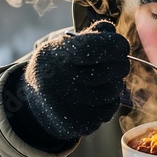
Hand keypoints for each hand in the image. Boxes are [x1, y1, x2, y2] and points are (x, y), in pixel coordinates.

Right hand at [22, 20, 129, 139]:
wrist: (34, 101)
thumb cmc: (57, 66)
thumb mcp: (64, 44)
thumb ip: (90, 35)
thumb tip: (111, 31)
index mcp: (56, 57)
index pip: (95, 47)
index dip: (116, 45)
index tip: (122, 46)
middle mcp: (60, 82)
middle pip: (112, 70)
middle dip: (121, 64)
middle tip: (118, 63)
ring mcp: (69, 106)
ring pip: (113, 90)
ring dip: (115, 83)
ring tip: (104, 80)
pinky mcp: (77, 124)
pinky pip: (109, 110)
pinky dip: (109, 102)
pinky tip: (97, 97)